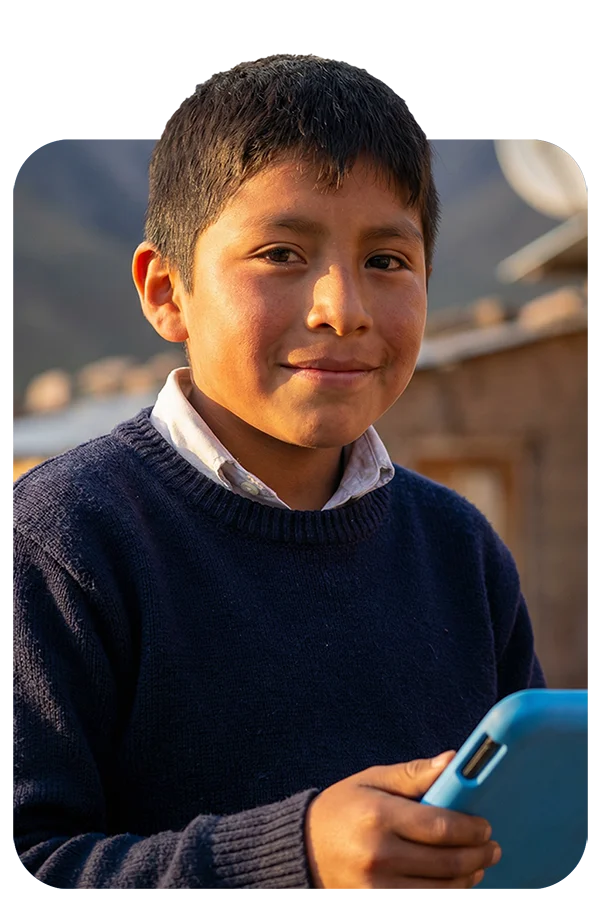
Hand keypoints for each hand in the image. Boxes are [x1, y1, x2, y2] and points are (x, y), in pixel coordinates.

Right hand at [305, 751, 501, 890]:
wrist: (302, 846)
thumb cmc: (341, 807)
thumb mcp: (373, 780)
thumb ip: (414, 774)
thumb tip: (453, 761)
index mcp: (380, 815)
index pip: (440, 825)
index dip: (471, 828)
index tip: (486, 825)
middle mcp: (380, 853)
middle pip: (446, 861)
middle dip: (478, 855)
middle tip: (492, 847)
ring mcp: (379, 884)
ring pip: (441, 888)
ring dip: (468, 878)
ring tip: (479, 864)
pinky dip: (446, 893)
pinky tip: (455, 881)